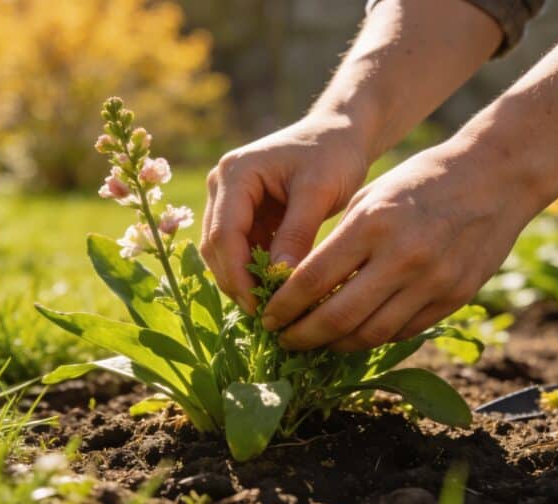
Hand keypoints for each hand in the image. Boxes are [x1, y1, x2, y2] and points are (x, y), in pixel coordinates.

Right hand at [200, 113, 368, 312]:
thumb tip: (279, 278)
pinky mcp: (243, 212)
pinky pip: (241, 249)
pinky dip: (254, 271)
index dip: (238, 274)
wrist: (340, 133)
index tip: (259, 305)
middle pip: (216, 246)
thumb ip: (298, 232)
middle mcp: (222, 184)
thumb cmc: (333, 154)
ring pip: (224, 252)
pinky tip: (275, 291)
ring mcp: (229, 198)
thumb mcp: (319, 191)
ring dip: (243, 280)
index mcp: (235, 173)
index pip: (224, 233)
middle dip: (237, 282)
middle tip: (265, 315)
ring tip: (271, 308)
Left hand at [261, 142, 542, 350]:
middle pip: (337, 318)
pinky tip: (355, 333)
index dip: (283, 306)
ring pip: (370, 334)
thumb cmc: (422, 180)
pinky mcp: (454, 298)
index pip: (312, 280)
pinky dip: (372, 337)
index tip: (268, 316)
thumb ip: (339, 241)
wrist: (496, 177)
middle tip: (283, 339)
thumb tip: (301, 287)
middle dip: (302, 336)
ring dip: (335, 345)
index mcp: (373, 224)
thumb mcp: (373, 196)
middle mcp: (402, 257)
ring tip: (316, 341)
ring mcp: (432, 282)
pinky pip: (402, 331)